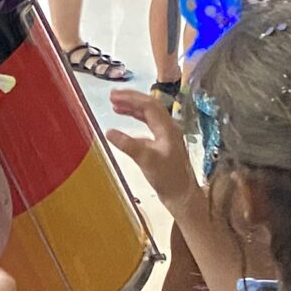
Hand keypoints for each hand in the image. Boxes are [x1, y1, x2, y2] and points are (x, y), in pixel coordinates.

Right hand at [105, 88, 199, 210]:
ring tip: (116, 105)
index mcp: (167, 128)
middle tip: (112, 96)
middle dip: (131, 99)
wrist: (182, 195)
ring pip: (149, 115)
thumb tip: (108, 131)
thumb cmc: (167, 178)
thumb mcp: (146, 160)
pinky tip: (125, 123)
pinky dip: (136, 120)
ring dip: (133, 108)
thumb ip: (128, 145)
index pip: (149, 105)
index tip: (113, 96)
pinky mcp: (163, 144)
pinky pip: (148, 125)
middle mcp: (168, 128)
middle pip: (150, 106)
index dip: (130, 98)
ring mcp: (166, 136)